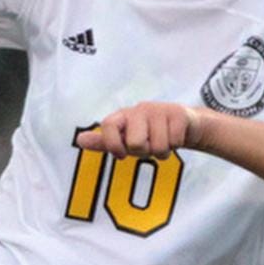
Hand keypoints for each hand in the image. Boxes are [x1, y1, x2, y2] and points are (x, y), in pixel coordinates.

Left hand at [75, 102, 203, 157]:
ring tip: (163, 141)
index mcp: (123, 116)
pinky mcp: (177, 113)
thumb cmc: (150, 133)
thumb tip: (79, 140)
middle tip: (149, 144)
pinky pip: (174, 141)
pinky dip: (176, 145)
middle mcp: (139, 110)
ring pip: (158, 146)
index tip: (122, 154)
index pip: (108, 126)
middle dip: (145, 152)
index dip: (113, 144)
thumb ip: (103, 141)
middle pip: (136, 144)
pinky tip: (174, 137)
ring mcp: (158, 110)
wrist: (184, 124)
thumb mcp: (126, 139)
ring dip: (163, 151)